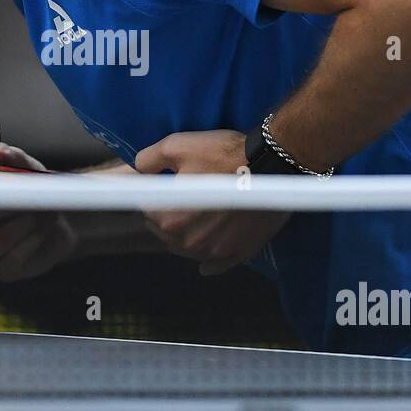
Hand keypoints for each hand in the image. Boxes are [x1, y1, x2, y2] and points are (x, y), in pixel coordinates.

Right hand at [0, 144, 77, 281]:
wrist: (60, 221)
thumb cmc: (34, 190)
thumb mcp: (28, 168)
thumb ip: (13, 157)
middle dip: (4, 206)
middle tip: (27, 195)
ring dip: (22, 224)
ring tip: (40, 214)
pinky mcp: (1, 271)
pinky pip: (13, 258)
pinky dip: (32, 240)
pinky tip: (41, 231)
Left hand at [134, 129, 290, 275]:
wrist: (271, 164)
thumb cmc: (223, 154)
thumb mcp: (176, 145)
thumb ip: (148, 160)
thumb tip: (139, 170)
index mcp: (169, 218)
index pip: (146, 209)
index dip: (156, 193)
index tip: (167, 183)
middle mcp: (188, 241)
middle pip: (166, 231)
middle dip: (169, 214)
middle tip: (184, 195)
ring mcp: (214, 251)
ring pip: (187, 247)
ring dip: (187, 233)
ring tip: (198, 215)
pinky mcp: (238, 253)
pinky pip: (217, 265)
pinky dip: (210, 261)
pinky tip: (205, 261)